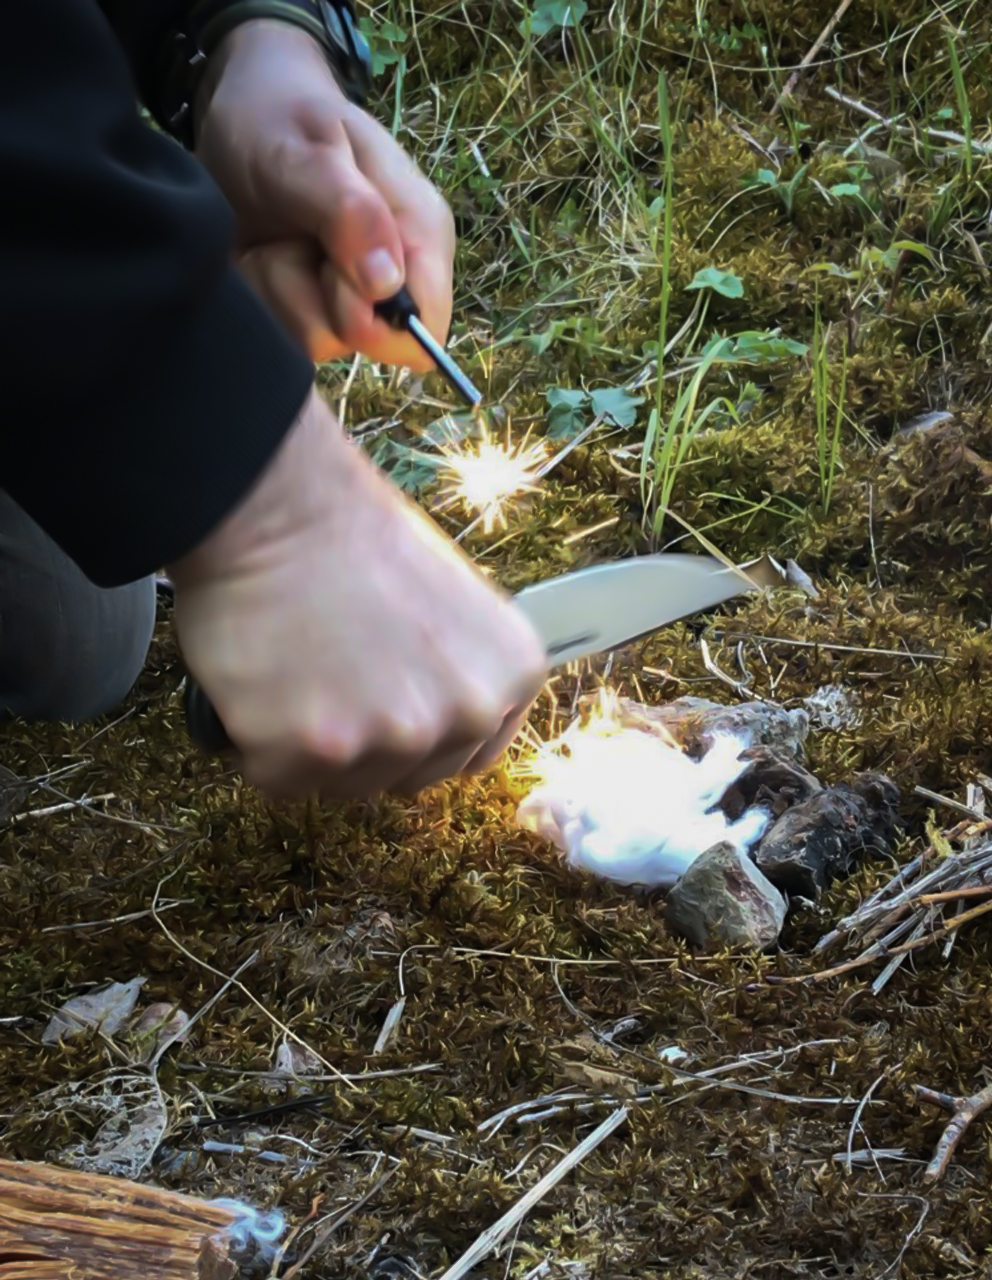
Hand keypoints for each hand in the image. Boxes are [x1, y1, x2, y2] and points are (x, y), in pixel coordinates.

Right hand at [167, 389, 547, 800]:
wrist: (278, 504)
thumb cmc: (356, 538)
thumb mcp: (453, 604)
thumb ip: (459, 674)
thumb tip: (431, 727)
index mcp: (511, 675)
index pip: (469, 755)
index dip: (417, 727)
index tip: (385, 693)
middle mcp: (467, 714)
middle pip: (407, 778)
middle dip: (365, 741)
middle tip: (330, 669)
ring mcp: (392, 737)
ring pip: (343, 785)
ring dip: (311, 744)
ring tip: (297, 666)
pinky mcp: (312, 751)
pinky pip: (278, 776)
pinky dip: (259, 740)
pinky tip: (263, 678)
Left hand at [194, 20, 455, 368]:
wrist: (242, 118)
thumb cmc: (281, 121)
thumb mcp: (308, 149)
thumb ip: (349, 212)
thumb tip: (386, 283)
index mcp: (422, 235)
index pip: (424, 327)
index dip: (373, 318)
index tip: (330, 266)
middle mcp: (398, 278)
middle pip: (369, 343)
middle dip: (314, 298)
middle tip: (294, 235)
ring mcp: (355, 300)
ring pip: (320, 341)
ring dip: (280, 292)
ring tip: (275, 239)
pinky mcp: (315, 311)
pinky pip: (288, 336)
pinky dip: (263, 297)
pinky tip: (262, 254)